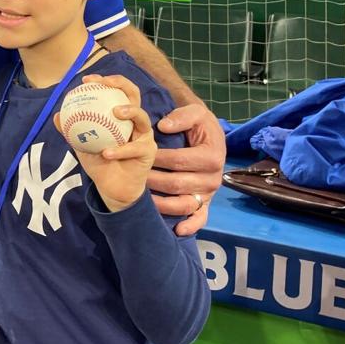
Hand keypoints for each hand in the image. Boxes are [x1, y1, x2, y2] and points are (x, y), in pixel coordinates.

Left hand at [55, 73, 155, 211]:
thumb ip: (71, 131)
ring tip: (116, 112)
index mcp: (120, 115)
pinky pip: (134, 148)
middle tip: (106, 84)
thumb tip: (57, 116)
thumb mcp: (82, 145)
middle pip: (134, 94)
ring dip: (130, 111)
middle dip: (121, 84)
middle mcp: (135, 121)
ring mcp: (144, 135)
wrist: (112, 188)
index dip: (104, 81)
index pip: (115, 91)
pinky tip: (106, 152)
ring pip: (142, 118)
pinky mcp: (149, 152)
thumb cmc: (99, 163)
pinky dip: (120, 150)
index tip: (86, 81)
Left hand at [147, 102, 224, 234]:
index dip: (156, 158)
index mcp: (212, 156)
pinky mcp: (206, 203)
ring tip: (141, 200)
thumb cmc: (200, 124)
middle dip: (152, 181)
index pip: (178, 160)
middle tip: (132, 178)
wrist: (210, 135)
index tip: (136, 154)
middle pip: (176, 184)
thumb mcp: (195, 113)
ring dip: (161, 204)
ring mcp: (209, 193)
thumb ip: (181, 117)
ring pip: (183, 204)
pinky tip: (177, 230)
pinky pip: (200, 218)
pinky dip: (190, 225)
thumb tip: (163, 126)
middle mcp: (213, 178)